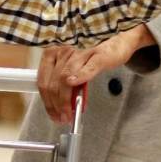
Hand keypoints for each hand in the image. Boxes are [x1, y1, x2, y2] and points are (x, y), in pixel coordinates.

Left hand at [37, 27, 155, 122]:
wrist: (116, 43)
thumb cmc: (92, 56)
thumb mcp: (73, 69)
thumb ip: (62, 83)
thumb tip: (54, 104)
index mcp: (54, 53)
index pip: (43, 80)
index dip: (46, 101)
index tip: (52, 113)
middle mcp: (64, 51)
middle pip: (53, 83)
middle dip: (55, 105)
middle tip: (61, 118)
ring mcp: (81, 53)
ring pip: (65, 79)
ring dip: (65, 100)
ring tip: (68, 114)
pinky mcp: (98, 55)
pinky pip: (87, 67)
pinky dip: (80, 77)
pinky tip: (74, 84)